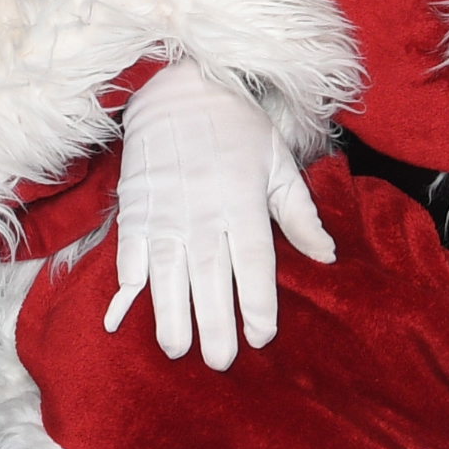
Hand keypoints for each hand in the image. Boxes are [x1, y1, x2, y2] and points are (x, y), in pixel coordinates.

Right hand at [102, 63, 335, 368]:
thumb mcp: (277, 161)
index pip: (254, 262)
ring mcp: (164, 211)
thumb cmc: (236, 126)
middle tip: (220, 361)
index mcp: (243, 199)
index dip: (258, 303)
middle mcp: (203, 210)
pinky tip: (121, 317)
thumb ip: (300, 213)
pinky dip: (125, 285)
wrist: (178, 87)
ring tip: (176, 349)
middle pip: (211, 277)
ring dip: (170, 314)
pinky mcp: (134, 208)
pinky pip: (128, 253)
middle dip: (215, 324)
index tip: (262, 338)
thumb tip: (328, 256)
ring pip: (167, 272)